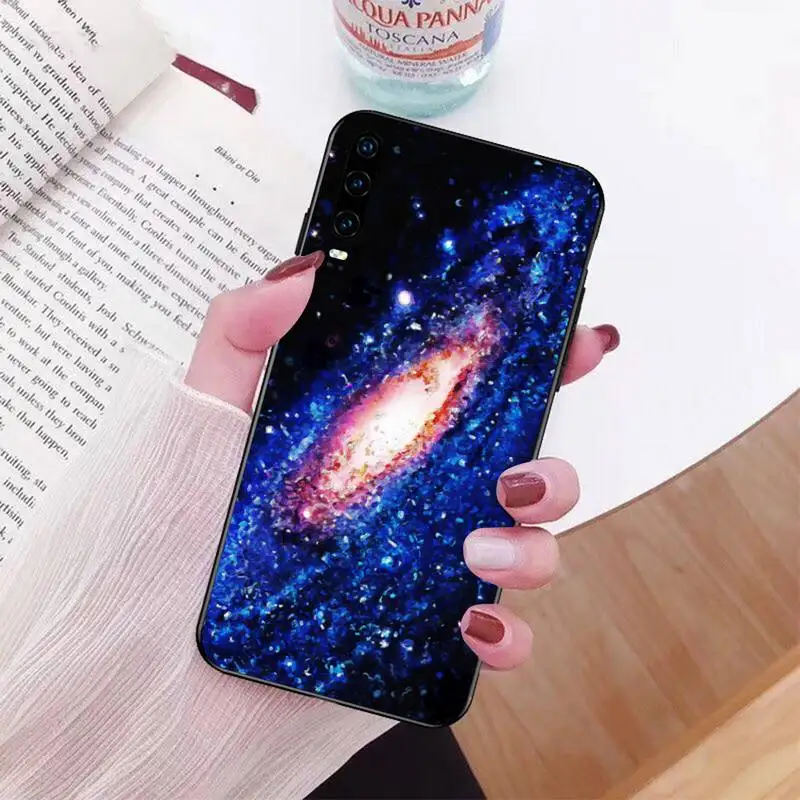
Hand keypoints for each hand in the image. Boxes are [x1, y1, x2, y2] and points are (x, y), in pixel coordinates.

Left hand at [186, 253, 618, 675]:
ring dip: (535, 547)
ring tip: (477, 547)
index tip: (574, 338)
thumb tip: (308, 268)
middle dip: (553, 467)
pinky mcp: (423, 642)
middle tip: (516, 472)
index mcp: (386, 443)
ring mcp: (427, 572)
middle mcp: (418, 503)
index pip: (480, 396)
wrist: (155, 657)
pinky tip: (470, 621)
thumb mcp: (207, 413)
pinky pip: (501, 639)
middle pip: (527, 471)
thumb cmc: (175, 533)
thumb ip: (244, 329)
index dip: (540, 363)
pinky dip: (509, 633)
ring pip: (531, 551)